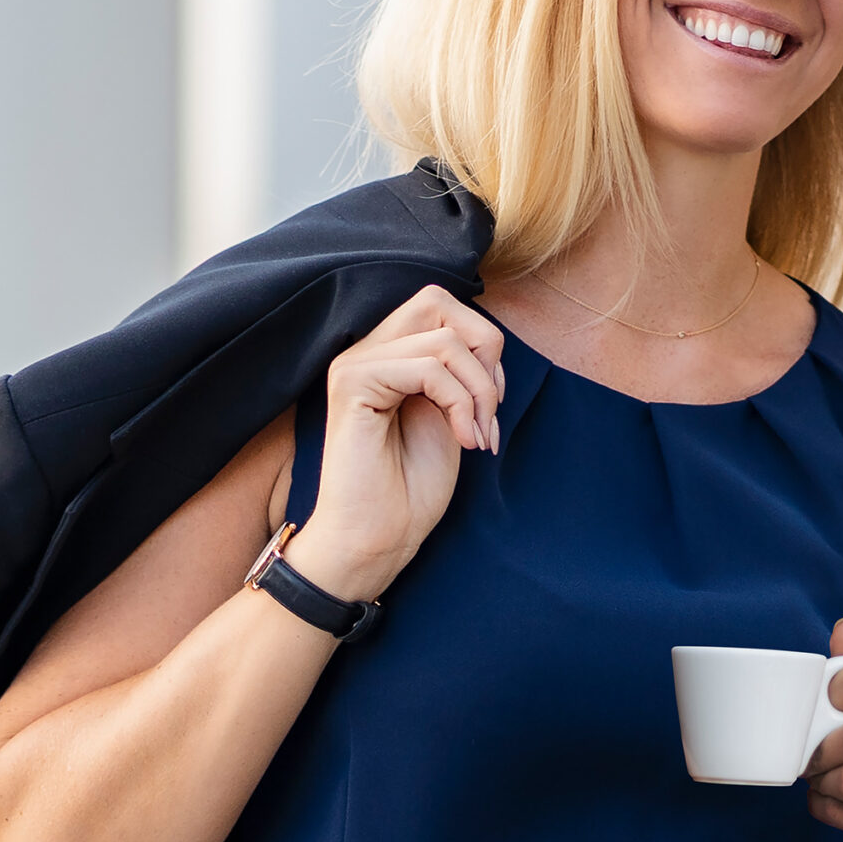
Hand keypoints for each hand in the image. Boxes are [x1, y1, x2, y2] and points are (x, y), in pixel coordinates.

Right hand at [286, 287, 504, 602]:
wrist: (378, 539)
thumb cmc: (412, 486)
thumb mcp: (450, 412)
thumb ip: (459, 370)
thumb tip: (486, 339)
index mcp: (386, 353)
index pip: (440, 306)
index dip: (481, 344)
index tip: (489, 405)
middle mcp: (365, 350)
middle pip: (437, 301)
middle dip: (483, 350)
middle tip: (488, 409)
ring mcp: (355, 364)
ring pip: (443, 340)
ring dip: (479, 390)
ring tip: (478, 435)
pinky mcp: (352, 384)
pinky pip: (428, 368)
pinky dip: (461, 404)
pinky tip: (465, 442)